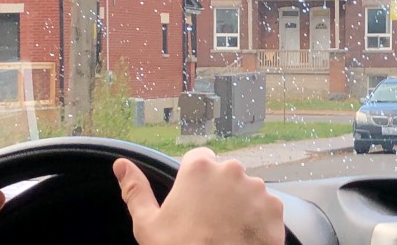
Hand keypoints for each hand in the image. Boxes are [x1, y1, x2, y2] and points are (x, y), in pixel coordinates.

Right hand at [114, 148, 284, 244]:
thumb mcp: (148, 224)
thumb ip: (135, 189)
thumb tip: (121, 164)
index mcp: (199, 169)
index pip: (198, 158)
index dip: (193, 179)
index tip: (191, 200)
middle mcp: (231, 171)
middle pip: (223, 173)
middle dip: (217, 191)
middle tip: (207, 221)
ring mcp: (257, 190)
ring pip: (245, 189)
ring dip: (238, 203)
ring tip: (225, 231)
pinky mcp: (275, 210)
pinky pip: (265, 207)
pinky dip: (256, 219)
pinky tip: (242, 236)